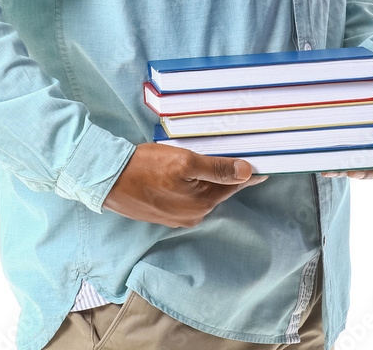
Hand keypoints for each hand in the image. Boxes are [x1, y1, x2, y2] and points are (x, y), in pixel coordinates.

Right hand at [102, 142, 268, 227]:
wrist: (108, 180)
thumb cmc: (145, 167)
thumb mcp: (184, 161)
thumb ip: (217, 168)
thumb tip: (247, 172)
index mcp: (202, 203)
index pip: (234, 185)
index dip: (248, 174)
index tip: (264, 168)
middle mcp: (193, 215)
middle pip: (218, 191)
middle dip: (227, 175)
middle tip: (236, 156)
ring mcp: (177, 216)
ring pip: (202, 194)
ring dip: (208, 180)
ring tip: (211, 163)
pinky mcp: (164, 212)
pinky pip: (186, 198)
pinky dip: (192, 186)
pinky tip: (185, 174)